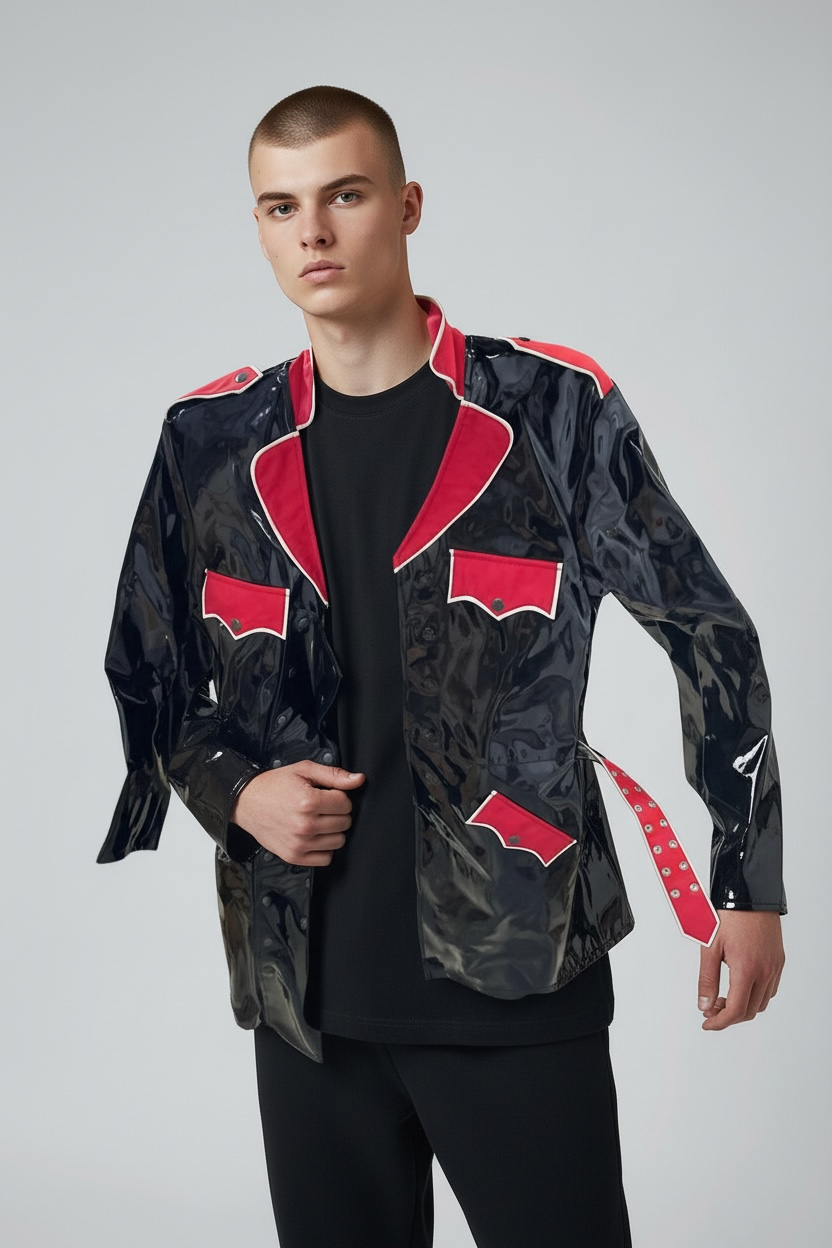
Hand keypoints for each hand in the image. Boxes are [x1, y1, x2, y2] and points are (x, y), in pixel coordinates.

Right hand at [230, 761, 364, 865]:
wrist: (247, 802)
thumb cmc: (275, 785)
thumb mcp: (304, 771)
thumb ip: (334, 775)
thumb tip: (359, 780)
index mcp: (308, 802)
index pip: (346, 804)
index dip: (339, 797)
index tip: (327, 794)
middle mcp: (304, 825)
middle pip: (345, 823)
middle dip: (337, 813)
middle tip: (321, 807)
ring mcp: (299, 844)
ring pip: (339, 842)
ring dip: (332, 831)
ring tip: (317, 820)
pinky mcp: (294, 857)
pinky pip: (326, 858)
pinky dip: (324, 848)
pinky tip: (314, 836)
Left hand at [697, 910, 783, 1030]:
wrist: (749, 894)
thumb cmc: (728, 916)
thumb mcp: (710, 948)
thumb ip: (707, 979)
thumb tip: (704, 1005)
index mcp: (747, 969)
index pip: (736, 1010)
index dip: (720, 1022)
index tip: (708, 1023)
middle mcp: (765, 971)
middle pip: (749, 1011)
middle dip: (729, 1015)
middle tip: (711, 1008)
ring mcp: (775, 966)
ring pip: (762, 1002)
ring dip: (743, 1006)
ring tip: (723, 996)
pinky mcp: (779, 960)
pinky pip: (770, 988)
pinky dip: (755, 995)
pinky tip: (740, 986)